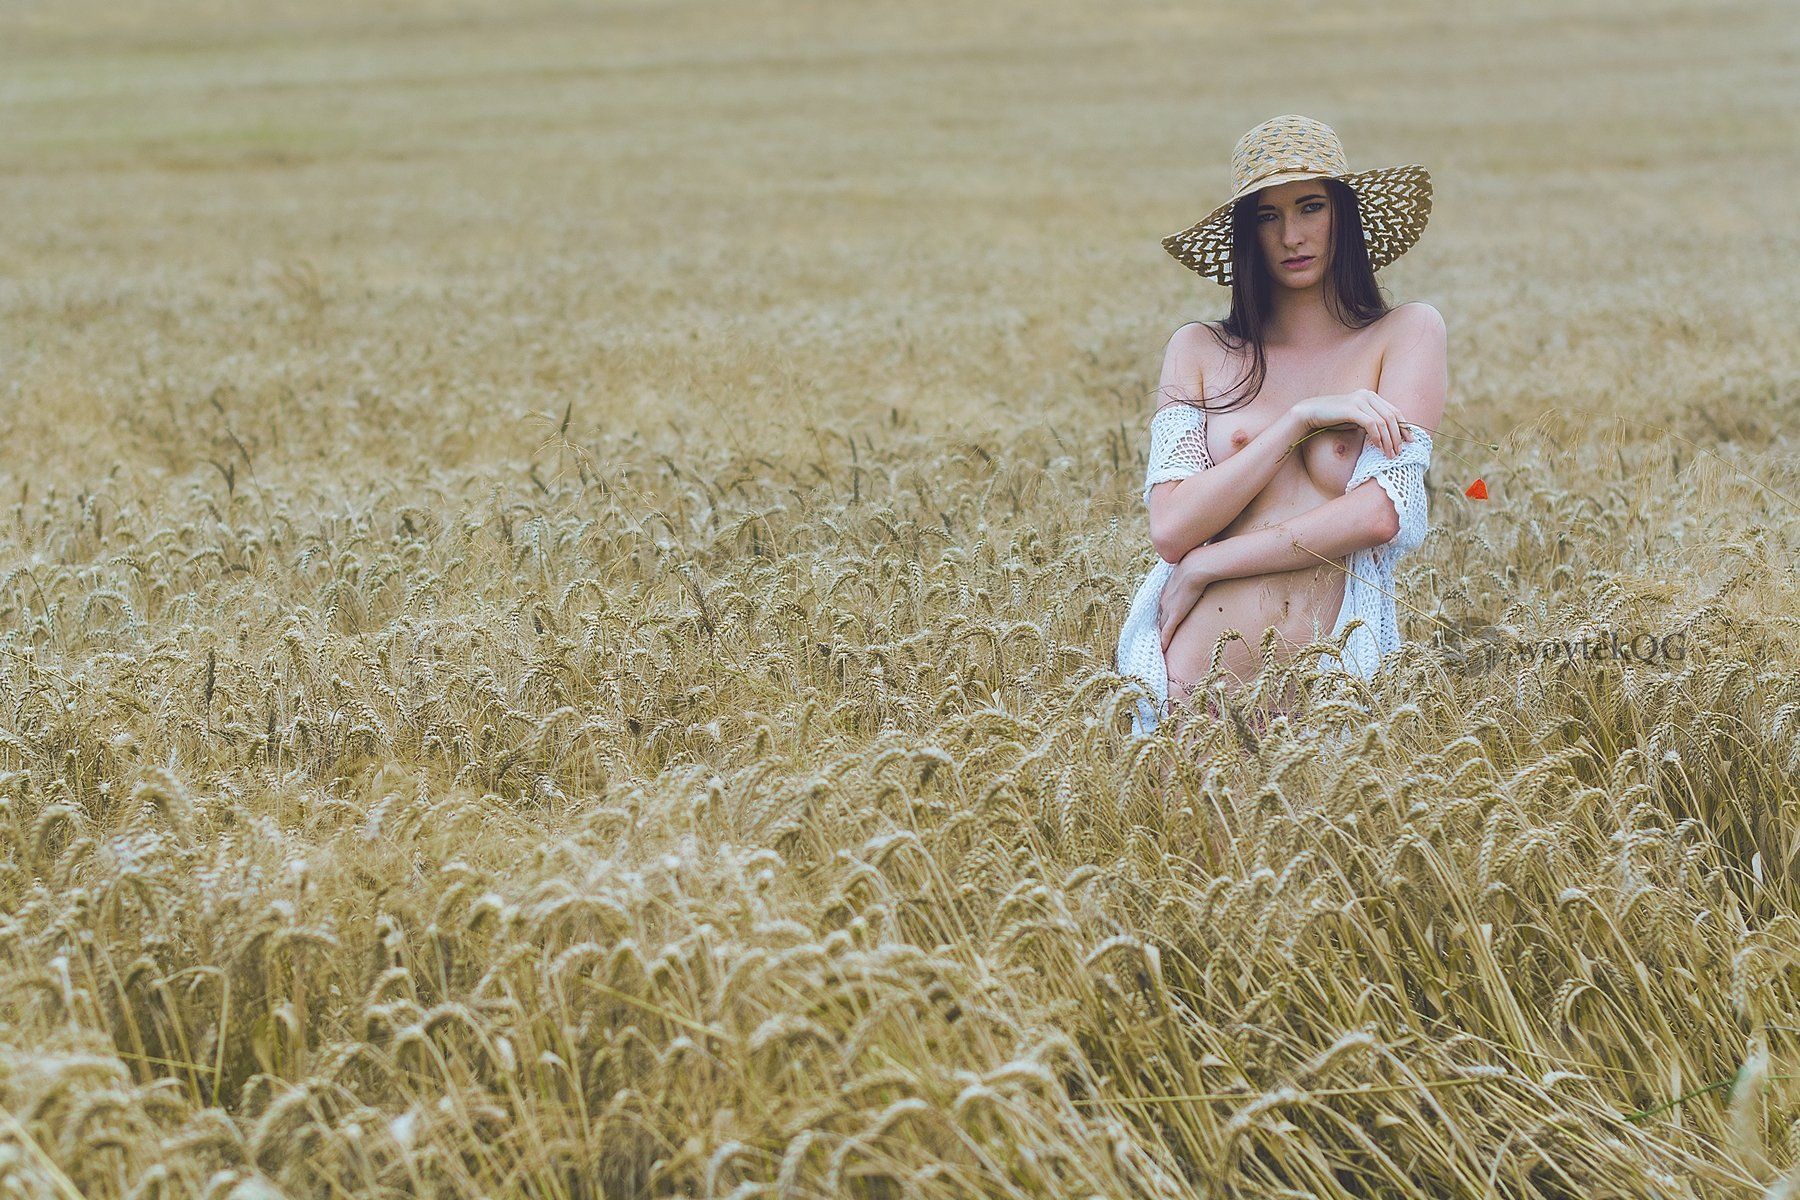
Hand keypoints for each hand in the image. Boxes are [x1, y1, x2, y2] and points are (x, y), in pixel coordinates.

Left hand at [1157, 551, 1216, 654]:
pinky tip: (1162, 649)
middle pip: (1160, 618)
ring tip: (1159, 646)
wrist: (1195, 567)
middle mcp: (1164, 601)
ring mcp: (1168, 608)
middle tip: (1158, 638)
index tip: (1164, 621)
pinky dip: (1164, 641)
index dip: (1163, 615)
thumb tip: (1201, 573)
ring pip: (1162, 626)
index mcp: (1167, 591)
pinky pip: (1167, 632)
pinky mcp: (1175, 615)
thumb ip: (1192, 576)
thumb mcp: (1191, 571)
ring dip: (1161, 637)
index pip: (1163, 607)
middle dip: (1159, 628)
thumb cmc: (1197, 566)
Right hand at [1288, 389, 1413, 458]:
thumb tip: (1388, 435)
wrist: (1311, 412)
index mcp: (1371, 396)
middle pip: (1392, 416)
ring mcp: (1360, 400)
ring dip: (1389, 440)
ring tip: (1390, 454)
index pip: (1394, 411)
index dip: (1404, 426)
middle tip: (1400, 452)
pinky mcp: (1352, 409)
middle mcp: (1368, 395)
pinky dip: (1377, 436)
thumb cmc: (1334, 418)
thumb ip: (1371, 422)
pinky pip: (1371, 424)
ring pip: (1383, 421)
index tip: (1410, 441)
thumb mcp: (1356, 419)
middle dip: (1398, 436)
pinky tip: (1377, 446)